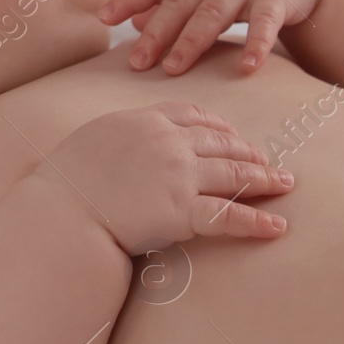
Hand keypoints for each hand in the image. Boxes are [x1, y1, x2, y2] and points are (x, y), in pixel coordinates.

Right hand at [38, 103, 292, 253]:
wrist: (59, 211)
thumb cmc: (68, 181)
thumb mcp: (97, 139)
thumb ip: (128, 137)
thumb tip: (140, 145)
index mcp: (146, 121)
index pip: (194, 116)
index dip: (221, 126)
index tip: (235, 135)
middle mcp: (168, 142)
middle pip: (223, 143)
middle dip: (251, 153)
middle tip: (272, 163)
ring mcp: (178, 175)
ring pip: (235, 174)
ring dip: (266, 179)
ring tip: (285, 184)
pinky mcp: (183, 210)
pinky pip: (230, 216)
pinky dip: (257, 222)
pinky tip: (277, 228)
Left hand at [97, 0, 329, 74]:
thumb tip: (132, 23)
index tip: (104, 19)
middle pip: (178, 4)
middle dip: (156, 33)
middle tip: (136, 63)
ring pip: (212, 14)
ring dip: (192, 42)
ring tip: (174, 68)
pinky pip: (265, 24)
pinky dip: (256, 45)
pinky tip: (248, 67)